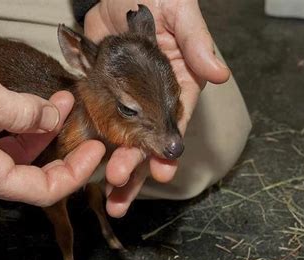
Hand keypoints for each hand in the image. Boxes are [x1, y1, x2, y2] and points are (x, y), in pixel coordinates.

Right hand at [0, 38, 104, 205]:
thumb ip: (20, 111)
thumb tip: (50, 116)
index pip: (40, 190)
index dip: (74, 174)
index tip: (95, 152)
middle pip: (33, 172)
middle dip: (63, 148)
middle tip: (84, 125)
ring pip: (19, 152)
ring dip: (43, 128)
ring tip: (63, 101)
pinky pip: (3, 137)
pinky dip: (22, 121)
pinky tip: (36, 102)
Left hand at [84, 0, 230, 216]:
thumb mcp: (179, 13)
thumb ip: (196, 42)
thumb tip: (220, 73)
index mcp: (177, 85)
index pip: (175, 124)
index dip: (168, 150)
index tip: (162, 172)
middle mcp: (152, 100)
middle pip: (146, 142)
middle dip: (135, 166)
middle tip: (119, 184)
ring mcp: (125, 101)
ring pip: (122, 142)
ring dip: (116, 168)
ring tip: (108, 197)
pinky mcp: (101, 96)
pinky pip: (96, 125)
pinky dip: (91, 147)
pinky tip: (84, 166)